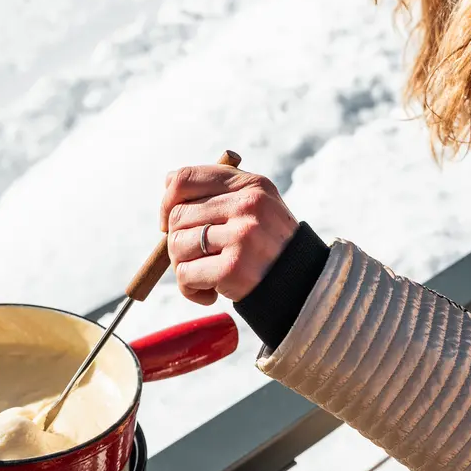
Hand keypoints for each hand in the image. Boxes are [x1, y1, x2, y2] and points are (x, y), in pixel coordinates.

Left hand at [161, 165, 297, 305]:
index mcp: (249, 185)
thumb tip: (168, 183)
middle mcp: (247, 205)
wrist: (303, 287)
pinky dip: (190, 288)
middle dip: (176, 240)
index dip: (167, 200)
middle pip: (177, 215)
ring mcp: (241, 236)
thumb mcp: (255, 203)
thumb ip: (218, 189)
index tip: (168, 221)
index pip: (186, 179)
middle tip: (195, 256)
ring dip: (183, 265)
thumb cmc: (268, 244)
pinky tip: (211, 291)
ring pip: (177, 245)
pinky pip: (186, 274)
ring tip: (205, 273)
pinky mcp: (233, 268)